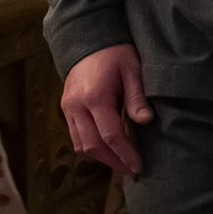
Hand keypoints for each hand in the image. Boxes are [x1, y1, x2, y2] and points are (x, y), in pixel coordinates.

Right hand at [62, 44, 150, 176]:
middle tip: (132, 171)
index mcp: (95, 98)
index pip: (111, 135)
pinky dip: (91, 146)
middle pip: (92, 146)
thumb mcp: (133, 70)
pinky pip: (76, 136)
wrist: (88, 41)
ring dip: (101, 157)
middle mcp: (76, 107)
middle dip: (113, 162)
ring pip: (80, 145)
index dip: (125, 154)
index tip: (139, 166)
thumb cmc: (116, 54)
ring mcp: (68, 109)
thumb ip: (137, 97)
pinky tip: (108, 149)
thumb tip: (146, 121)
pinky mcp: (66, 109)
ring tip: (122, 164)